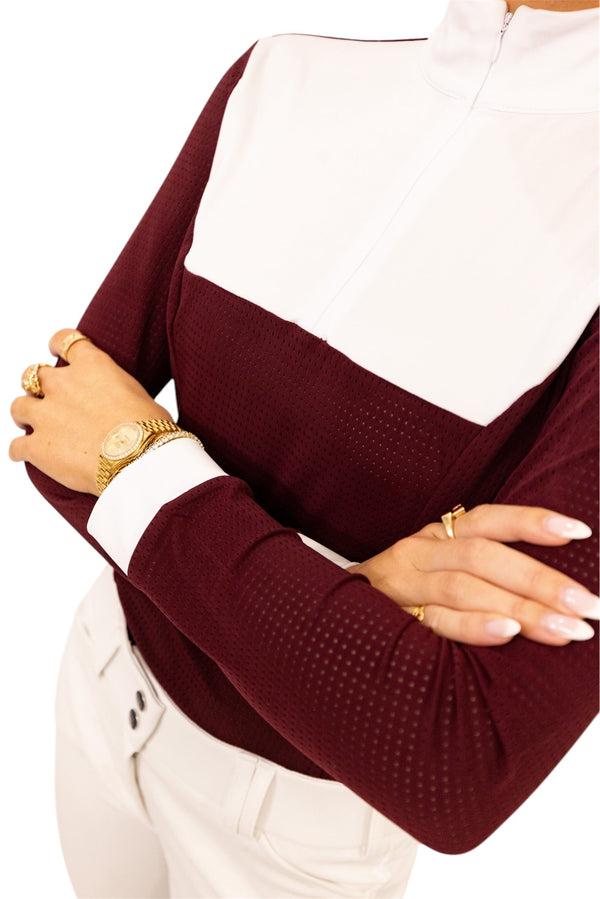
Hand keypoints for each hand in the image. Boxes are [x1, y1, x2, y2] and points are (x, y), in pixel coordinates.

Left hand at [9, 329, 171, 495]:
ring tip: (33, 426)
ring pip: (18, 406)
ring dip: (26, 415)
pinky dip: (20, 451)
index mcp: (92, 366)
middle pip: (34, 375)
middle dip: (39, 387)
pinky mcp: (37, 447)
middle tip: (49, 400)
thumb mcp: (140, 396)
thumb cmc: (151, 429)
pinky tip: (27, 455)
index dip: (57, 345)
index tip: (55, 351)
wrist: (139, 459)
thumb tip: (120, 407)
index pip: (65, 341)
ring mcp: (46, 415)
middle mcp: (62, 384)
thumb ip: (117, 393)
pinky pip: (16, 447)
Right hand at [348, 504, 597, 645]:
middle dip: (541, 580)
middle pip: (483, 556)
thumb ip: (481, 570)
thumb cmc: (402, 597)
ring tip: (567, 629)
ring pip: (465, 587)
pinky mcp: (391, 622)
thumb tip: (553, 590)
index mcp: (435, 537)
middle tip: (589, 605)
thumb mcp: (436, 569)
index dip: (530, 522)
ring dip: (521, 608)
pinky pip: (436, 622)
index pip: (487, 520)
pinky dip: (474, 626)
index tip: (579, 531)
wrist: (329, 617)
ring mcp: (402, 588)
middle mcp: (418, 554)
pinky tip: (508, 634)